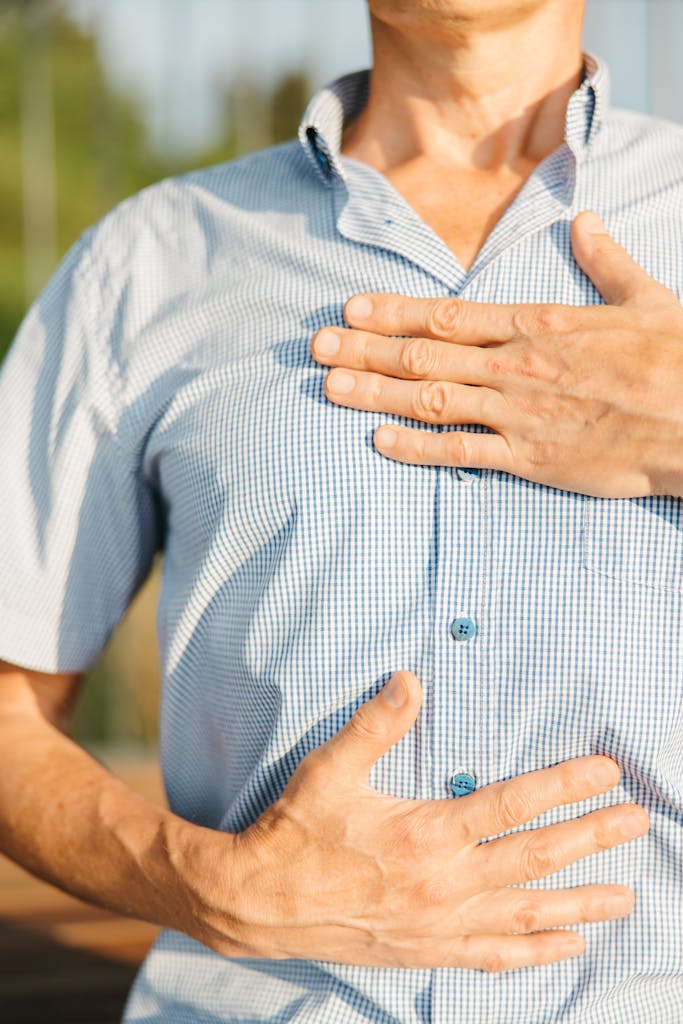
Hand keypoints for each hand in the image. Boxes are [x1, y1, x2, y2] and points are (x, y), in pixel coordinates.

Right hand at [183, 672, 648, 971]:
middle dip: (591, 837)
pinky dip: (535, 951)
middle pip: (536, 858)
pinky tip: (567, 946)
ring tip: (625, 897)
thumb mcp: (328, 769)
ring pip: (527, 912)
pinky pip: (494, 956)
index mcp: (428, 833)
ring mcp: (441, 923)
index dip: (565, 786)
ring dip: (581, 901)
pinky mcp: (427, 949)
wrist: (258, 903)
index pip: (514, 804)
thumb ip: (374, 724)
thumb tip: (410, 679)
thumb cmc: (295, 831)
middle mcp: (446, 883)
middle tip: (637, 824)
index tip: (606, 772)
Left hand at [311, 213, 682, 497]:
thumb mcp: (646, 298)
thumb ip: (605, 261)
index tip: (351, 309)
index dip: (393, 313)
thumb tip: (586, 223)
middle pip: (423, 357)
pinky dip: (417, 448)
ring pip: (430, 400)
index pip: (449, 315)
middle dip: (365, 351)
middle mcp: (517, 365)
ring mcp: (519, 412)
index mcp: (538, 324)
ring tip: (329, 388)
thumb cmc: (678, 360)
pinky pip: (462, 452)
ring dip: (374, 394)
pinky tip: (378, 443)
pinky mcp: (530, 457)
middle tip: (316, 348)